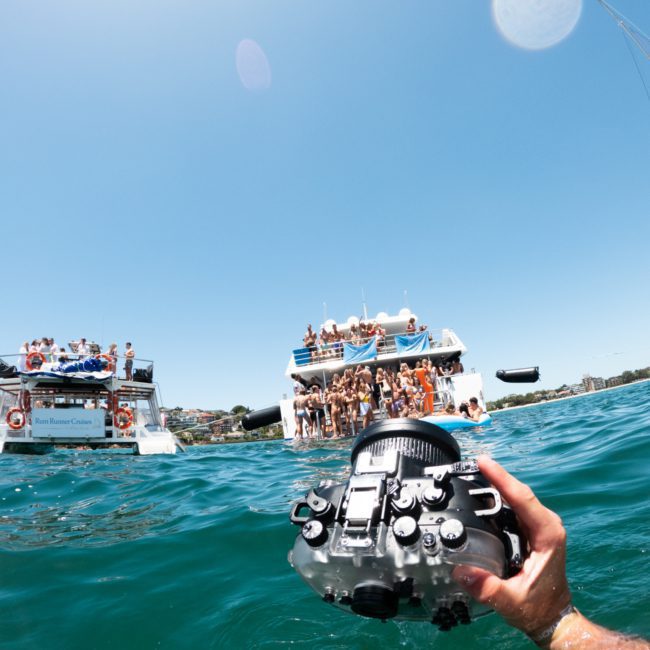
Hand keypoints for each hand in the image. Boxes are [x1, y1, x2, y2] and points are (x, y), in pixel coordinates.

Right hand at [452, 456, 570, 636]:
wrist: (552, 617)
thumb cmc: (538, 609)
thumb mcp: (512, 602)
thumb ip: (488, 588)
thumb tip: (460, 571)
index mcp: (548, 535)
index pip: (523, 498)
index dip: (502, 478)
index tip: (483, 462)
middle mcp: (546, 525)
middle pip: (518, 492)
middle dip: (494, 476)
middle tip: (468, 465)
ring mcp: (539, 525)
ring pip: (515, 496)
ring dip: (495, 484)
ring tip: (470, 473)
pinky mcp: (531, 528)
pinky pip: (513, 505)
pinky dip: (497, 496)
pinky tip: (480, 492)